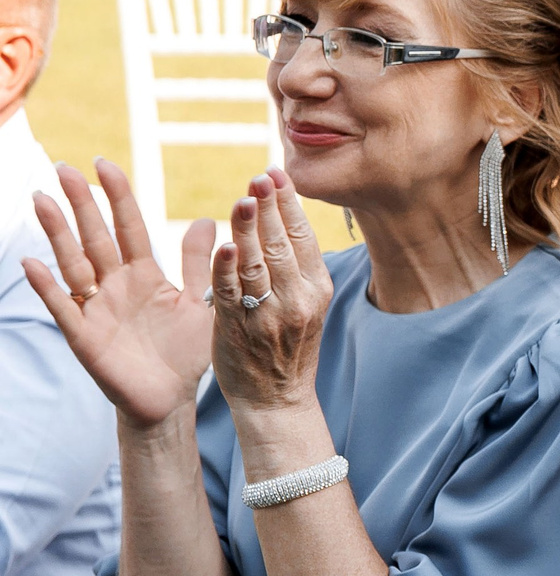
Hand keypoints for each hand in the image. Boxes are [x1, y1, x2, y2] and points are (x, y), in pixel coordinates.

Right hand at [24, 160, 215, 426]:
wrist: (170, 399)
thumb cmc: (184, 351)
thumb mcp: (199, 302)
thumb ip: (198, 263)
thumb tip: (208, 218)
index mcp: (144, 274)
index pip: (128, 227)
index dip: (117, 196)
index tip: (104, 162)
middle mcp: (115, 285)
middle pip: (95, 237)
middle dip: (81, 204)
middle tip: (63, 168)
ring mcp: (96, 308)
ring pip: (74, 264)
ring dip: (58, 234)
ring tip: (42, 201)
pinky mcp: (85, 337)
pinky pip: (63, 307)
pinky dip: (47, 286)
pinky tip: (32, 262)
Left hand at [207, 170, 334, 415]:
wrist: (276, 400)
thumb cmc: (285, 349)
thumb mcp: (304, 306)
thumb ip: (294, 268)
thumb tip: (282, 223)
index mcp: (316, 288)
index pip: (304, 237)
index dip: (289, 204)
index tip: (276, 175)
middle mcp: (299, 298)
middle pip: (283, 243)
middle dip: (271, 206)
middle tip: (260, 176)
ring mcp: (270, 314)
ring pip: (258, 262)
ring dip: (250, 228)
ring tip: (244, 197)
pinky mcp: (241, 328)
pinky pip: (233, 293)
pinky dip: (228, 269)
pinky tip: (226, 245)